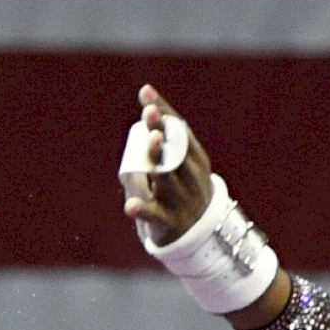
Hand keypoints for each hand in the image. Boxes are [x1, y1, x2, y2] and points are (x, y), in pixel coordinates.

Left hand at [120, 84, 214, 246]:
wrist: (199, 236)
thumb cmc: (183, 192)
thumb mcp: (181, 167)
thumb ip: (166, 141)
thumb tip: (147, 102)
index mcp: (196, 160)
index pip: (180, 131)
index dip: (163, 112)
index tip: (146, 93)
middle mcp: (192, 178)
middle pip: (176, 151)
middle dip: (163, 131)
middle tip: (150, 114)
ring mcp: (181, 200)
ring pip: (168, 177)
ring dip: (159, 158)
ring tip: (152, 141)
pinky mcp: (169, 221)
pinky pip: (154, 214)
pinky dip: (142, 209)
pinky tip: (130, 205)